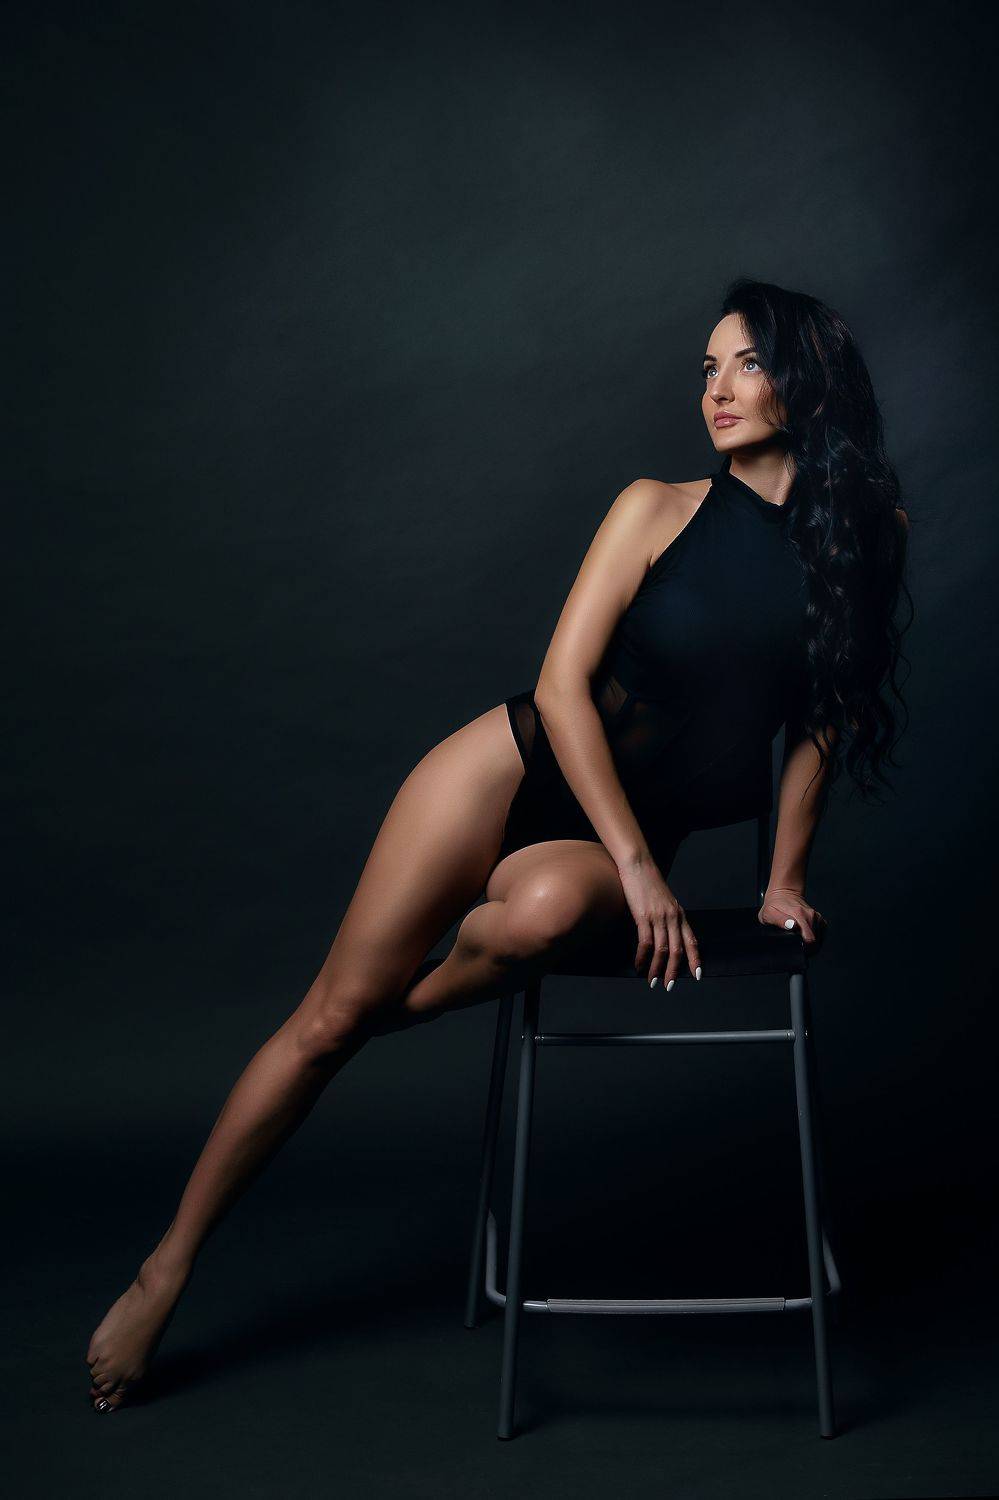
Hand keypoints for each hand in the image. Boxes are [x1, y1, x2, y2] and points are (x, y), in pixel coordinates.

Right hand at [617, 853, 700, 988]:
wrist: (638, 865)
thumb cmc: (649, 882)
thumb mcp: (665, 901)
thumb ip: (668, 916)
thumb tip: (666, 933)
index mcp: (680, 914)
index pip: (691, 941)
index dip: (695, 959)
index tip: (696, 975)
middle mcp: (673, 917)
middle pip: (678, 950)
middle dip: (674, 971)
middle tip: (669, 986)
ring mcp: (659, 917)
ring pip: (663, 950)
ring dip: (657, 968)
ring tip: (652, 981)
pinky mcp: (644, 916)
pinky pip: (646, 942)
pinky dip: (642, 957)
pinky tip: (638, 965)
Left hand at [759, 886, 827, 954]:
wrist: (784, 893)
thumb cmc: (774, 905)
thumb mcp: (769, 913)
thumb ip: (779, 920)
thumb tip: (792, 926)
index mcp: (799, 914)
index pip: (808, 941)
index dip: (802, 949)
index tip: (795, 950)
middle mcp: (810, 915)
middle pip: (814, 942)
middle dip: (806, 949)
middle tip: (794, 945)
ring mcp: (816, 917)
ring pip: (818, 940)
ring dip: (810, 944)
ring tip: (798, 940)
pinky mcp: (820, 920)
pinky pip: (820, 935)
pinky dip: (814, 939)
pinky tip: (804, 937)